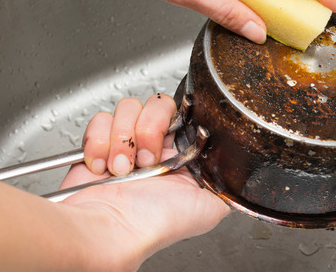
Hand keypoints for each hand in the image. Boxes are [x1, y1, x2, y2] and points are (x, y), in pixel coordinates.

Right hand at [59, 94, 229, 270]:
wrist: (113, 230)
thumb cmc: (156, 224)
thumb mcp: (210, 207)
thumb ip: (226, 182)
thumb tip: (237, 169)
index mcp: (180, 156)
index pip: (183, 115)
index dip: (176, 120)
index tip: (170, 138)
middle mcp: (153, 147)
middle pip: (156, 105)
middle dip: (149, 129)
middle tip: (146, 159)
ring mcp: (125, 144)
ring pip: (127, 108)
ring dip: (123, 139)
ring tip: (121, 169)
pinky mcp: (97, 145)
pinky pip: (100, 120)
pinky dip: (99, 142)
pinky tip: (102, 167)